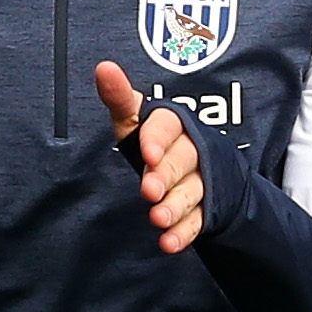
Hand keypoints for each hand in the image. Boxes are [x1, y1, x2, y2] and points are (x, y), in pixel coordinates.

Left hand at [91, 61, 204, 253]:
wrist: (208, 171)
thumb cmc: (160, 142)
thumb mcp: (137, 120)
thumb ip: (120, 98)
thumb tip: (104, 67)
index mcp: (175, 125)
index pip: (168, 126)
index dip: (158, 139)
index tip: (148, 152)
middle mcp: (193, 150)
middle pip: (181, 161)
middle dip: (166, 175)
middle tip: (149, 190)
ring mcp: (202, 181)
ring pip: (192, 191)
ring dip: (175, 206)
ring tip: (158, 218)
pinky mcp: (207, 208)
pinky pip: (198, 220)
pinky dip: (184, 233)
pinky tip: (169, 243)